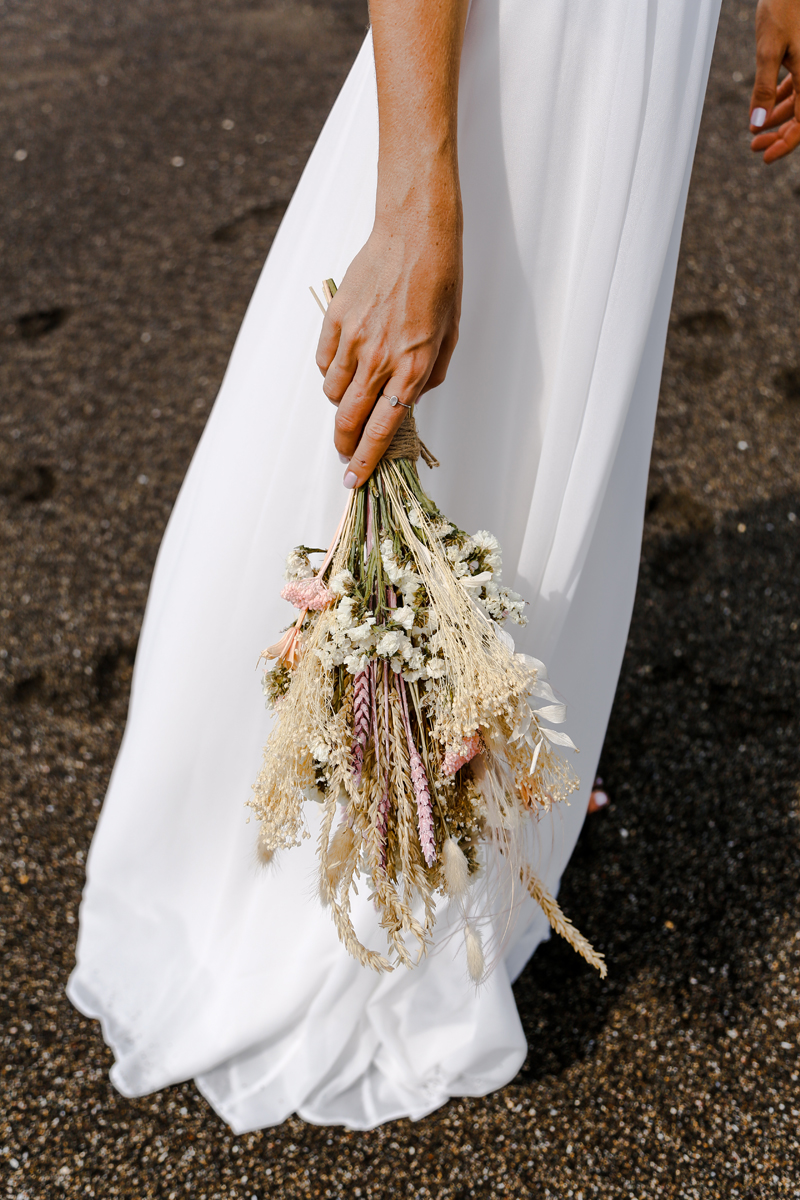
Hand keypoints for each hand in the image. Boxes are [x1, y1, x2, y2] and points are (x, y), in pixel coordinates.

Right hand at [315, 194, 461, 488]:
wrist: (414, 234)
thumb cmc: (439, 283)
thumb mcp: (449, 337)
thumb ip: (428, 376)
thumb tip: (408, 401)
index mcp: (413, 369)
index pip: (381, 430)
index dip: (366, 461)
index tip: (355, 480)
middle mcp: (380, 360)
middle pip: (349, 420)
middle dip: (345, 446)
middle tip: (345, 454)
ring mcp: (354, 340)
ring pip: (332, 394)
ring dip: (340, 405)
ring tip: (353, 395)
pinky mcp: (335, 320)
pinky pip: (324, 363)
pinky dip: (331, 372)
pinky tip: (345, 363)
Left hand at [750, 0, 799, 161]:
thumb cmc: (783, 8)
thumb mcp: (768, 50)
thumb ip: (763, 88)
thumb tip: (757, 123)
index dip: (785, 144)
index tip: (764, 157)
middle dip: (778, 136)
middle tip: (754, 146)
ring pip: (798, 105)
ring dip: (777, 120)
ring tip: (755, 133)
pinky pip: (796, 89)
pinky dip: (780, 101)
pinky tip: (764, 111)